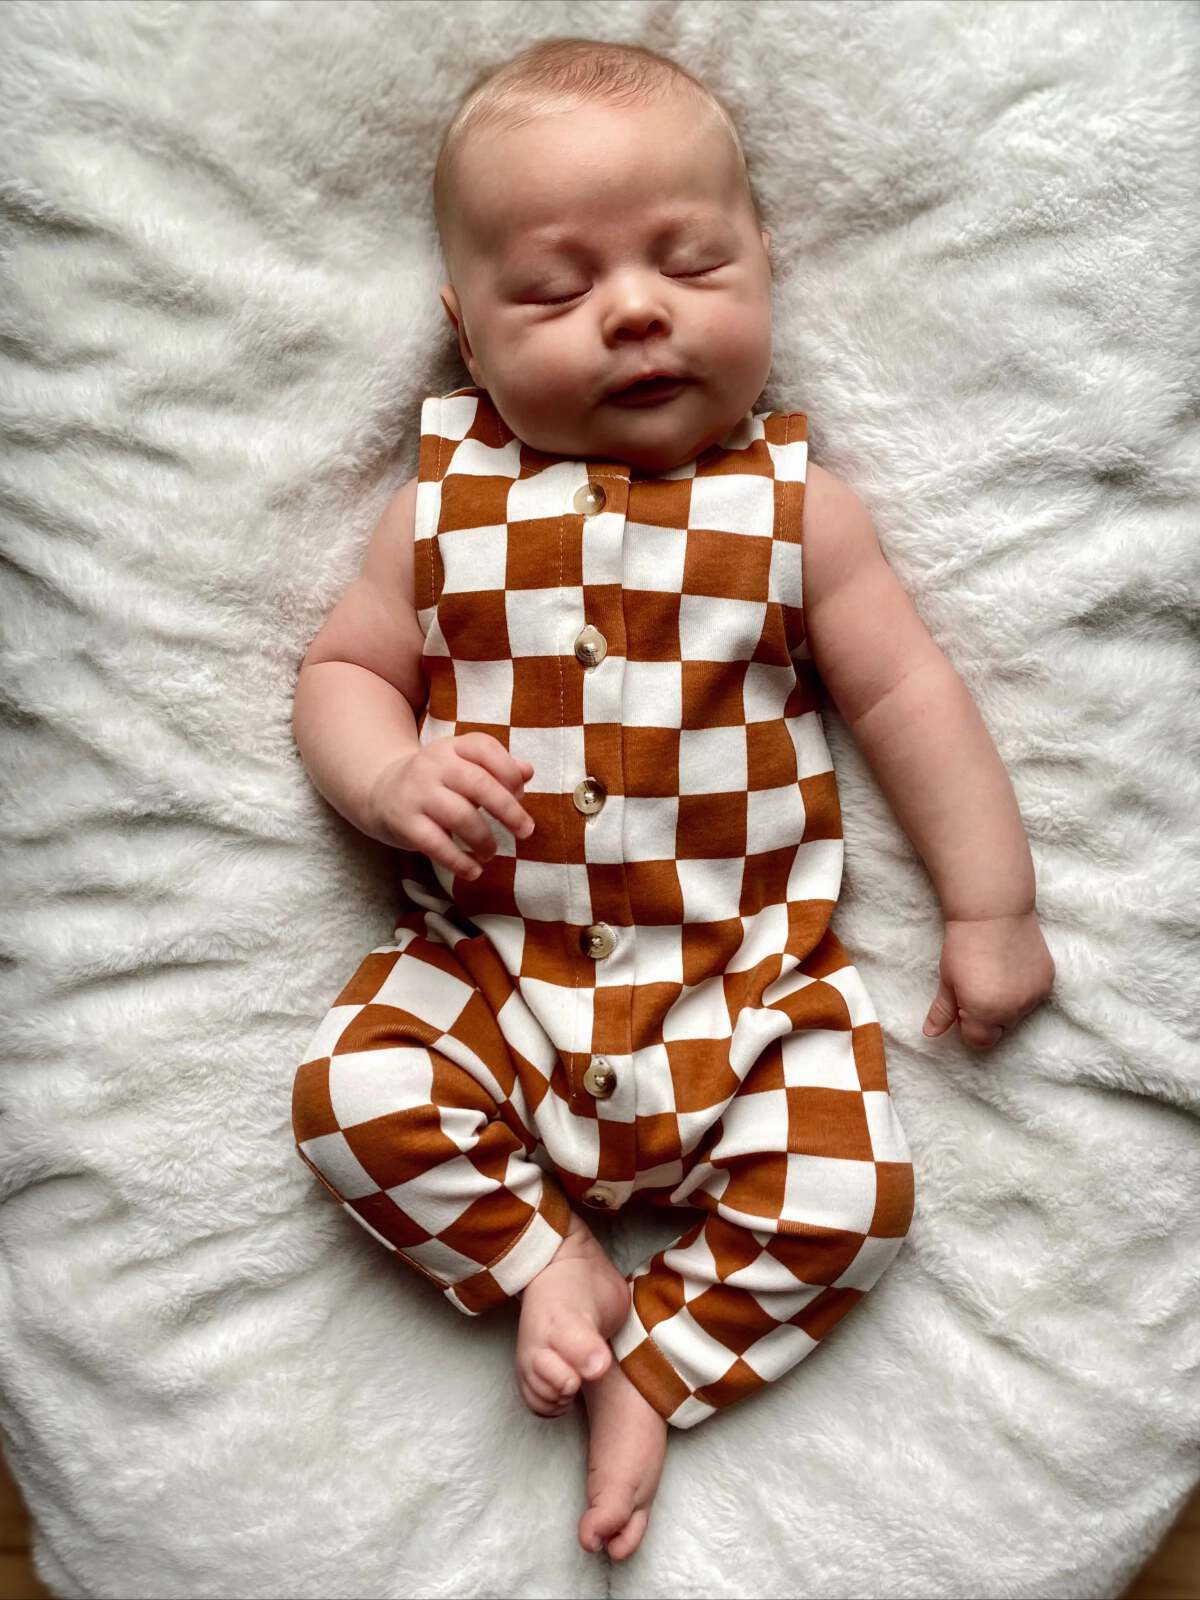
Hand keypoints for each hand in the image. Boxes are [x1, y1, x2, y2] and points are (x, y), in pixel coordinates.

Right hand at [365, 733, 534, 877]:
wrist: (380, 791)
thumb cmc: (436, 781)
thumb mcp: (463, 766)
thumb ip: (497, 768)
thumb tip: (528, 771)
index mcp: (452, 746)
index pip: (486, 748)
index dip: (509, 773)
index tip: (520, 795)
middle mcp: (433, 765)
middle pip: (479, 784)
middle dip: (508, 811)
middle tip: (525, 831)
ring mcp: (417, 793)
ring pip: (460, 816)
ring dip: (484, 839)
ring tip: (490, 852)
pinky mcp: (405, 822)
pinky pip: (436, 844)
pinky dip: (459, 862)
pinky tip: (473, 870)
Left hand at [922, 910, 1055, 1050]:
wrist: (995, 911)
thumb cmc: (964, 945)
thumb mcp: (948, 979)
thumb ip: (943, 1011)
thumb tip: (930, 1034)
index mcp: (984, 1013)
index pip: (978, 1041)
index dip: (967, 1025)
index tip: (962, 1003)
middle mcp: (1013, 1011)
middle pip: (999, 1030)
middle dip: (987, 1016)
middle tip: (978, 984)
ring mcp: (1034, 996)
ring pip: (1018, 1015)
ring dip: (1007, 1004)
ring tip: (995, 973)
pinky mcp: (1048, 981)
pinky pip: (1033, 997)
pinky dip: (1023, 990)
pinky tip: (1011, 966)